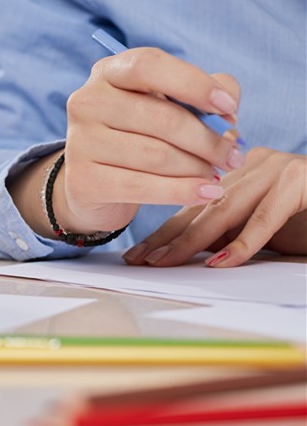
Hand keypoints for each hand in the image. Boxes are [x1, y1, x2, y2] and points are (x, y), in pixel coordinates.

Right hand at [58, 47, 242, 233]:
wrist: (97, 182)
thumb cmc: (142, 135)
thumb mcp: (170, 105)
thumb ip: (204, 96)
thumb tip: (228, 110)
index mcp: (109, 72)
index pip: (149, 66)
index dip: (194, 84)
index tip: (230, 107)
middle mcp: (88, 101)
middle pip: (161, 117)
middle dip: (208, 140)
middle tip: (234, 157)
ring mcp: (80, 141)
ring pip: (156, 156)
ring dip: (198, 169)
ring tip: (217, 175)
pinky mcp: (83, 180)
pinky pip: (141, 187)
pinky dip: (182, 192)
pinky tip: (208, 193)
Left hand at [123, 147, 306, 266]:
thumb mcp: (264, 226)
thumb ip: (229, 230)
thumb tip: (184, 252)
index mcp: (240, 169)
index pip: (191, 200)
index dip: (162, 229)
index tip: (136, 254)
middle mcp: (253, 163)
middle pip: (200, 204)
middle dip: (167, 236)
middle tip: (140, 261)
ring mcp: (278, 168)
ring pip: (226, 209)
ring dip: (192, 241)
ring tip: (166, 263)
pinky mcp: (301, 181)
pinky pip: (266, 217)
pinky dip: (243, 243)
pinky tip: (221, 263)